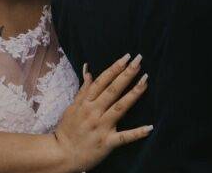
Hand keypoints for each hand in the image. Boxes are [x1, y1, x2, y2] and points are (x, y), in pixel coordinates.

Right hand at [52, 54, 151, 172]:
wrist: (61, 154)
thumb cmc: (67, 130)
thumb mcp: (72, 107)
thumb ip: (83, 89)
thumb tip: (88, 70)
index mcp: (85, 103)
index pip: (102, 81)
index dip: (114, 68)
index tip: (126, 57)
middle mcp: (93, 112)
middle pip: (112, 90)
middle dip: (126, 74)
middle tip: (139, 61)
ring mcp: (101, 127)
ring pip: (119, 107)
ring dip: (133, 94)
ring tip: (145, 81)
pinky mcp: (107, 143)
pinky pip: (124, 137)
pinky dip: (137, 133)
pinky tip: (150, 127)